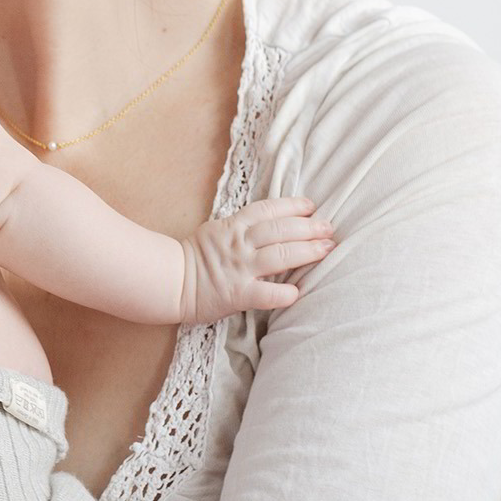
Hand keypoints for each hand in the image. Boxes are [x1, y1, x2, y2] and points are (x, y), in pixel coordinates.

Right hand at [180, 196, 337, 322]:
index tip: (312, 206)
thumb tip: (271, 221)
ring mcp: (239, 268)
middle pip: (279, 231)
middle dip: (308, 228)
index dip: (292, 206)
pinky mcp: (237, 294)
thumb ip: (242, 226)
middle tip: (330, 228)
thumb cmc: (195, 256)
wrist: (170, 280)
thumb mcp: (216, 230)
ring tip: (327, 249)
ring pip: (279, 256)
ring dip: (306, 252)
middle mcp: (239, 244)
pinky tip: (298, 292)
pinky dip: (283, 293)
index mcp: (233, 226)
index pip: (267, 210)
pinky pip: (265, 293)